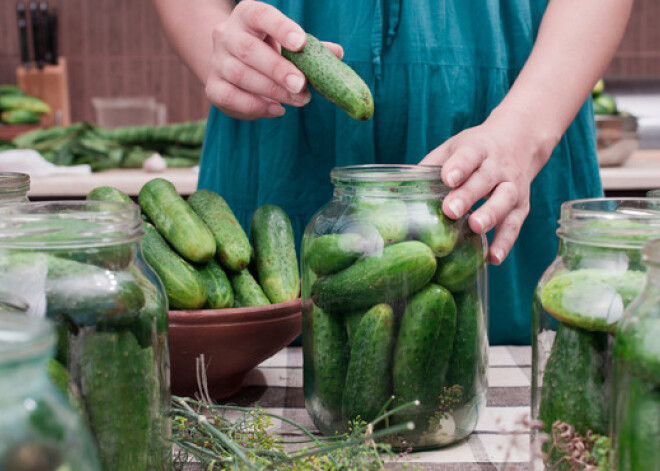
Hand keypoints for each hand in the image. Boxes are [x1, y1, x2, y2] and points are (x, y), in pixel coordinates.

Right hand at [206, 0, 343, 119]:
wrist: (230, 62)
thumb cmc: (268, 49)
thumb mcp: (288, 44)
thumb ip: (310, 49)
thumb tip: (337, 53)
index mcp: (247, 16)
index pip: (261, 15)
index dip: (281, 27)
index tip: (302, 43)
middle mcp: (226, 34)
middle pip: (248, 50)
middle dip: (278, 70)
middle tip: (301, 86)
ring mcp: (217, 61)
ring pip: (240, 75)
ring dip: (272, 91)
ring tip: (298, 100)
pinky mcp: (213, 87)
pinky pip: (231, 97)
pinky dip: (256, 106)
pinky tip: (277, 109)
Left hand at [420, 113, 555, 264]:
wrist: (519, 142)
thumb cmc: (475, 151)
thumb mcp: (453, 148)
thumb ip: (429, 167)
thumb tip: (394, 190)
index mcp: (478, 149)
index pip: (469, 155)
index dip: (459, 166)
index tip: (447, 178)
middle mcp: (498, 167)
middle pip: (485, 179)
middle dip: (468, 195)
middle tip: (451, 210)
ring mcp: (512, 187)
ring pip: (504, 200)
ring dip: (490, 215)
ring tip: (475, 227)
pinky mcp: (522, 207)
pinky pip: (514, 225)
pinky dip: (505, 243)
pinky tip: (493, 258)